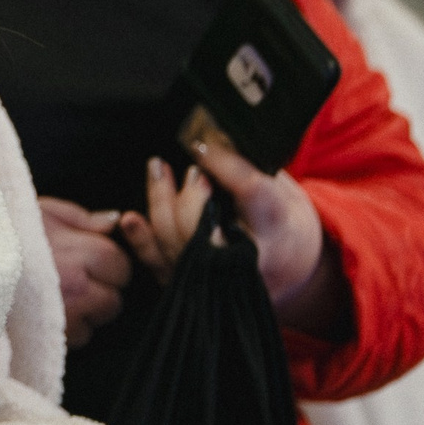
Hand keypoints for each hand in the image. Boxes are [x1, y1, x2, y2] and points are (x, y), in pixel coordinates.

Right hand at [40, 198, 131, 347]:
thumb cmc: (6, 229)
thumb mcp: (44, 211)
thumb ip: (83, 219)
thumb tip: (115, 222)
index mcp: (82, 255)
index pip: (121, 267)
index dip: (109, 264)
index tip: (90, 260)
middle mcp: (77, 288)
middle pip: (113, 301)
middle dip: (101, 292)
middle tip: (75, 280)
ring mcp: (63, 316)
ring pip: (95, 324)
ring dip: (84, 314)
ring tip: (58, 296)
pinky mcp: (47, 336)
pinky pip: (73, 339)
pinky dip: (66, 329)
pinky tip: (46, 311)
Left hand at [126, 142, 344, 334]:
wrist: (293, 269)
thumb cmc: (285, 223)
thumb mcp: (283, 190)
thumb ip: (250, 168)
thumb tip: (213, 137)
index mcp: (276, 228)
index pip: (248, 191)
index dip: (222, 164)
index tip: (202, 144)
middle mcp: (245, 261)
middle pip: (202, 227)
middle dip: (187, 194)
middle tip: (187, 169)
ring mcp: (217, 280)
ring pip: (175, 244)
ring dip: (159, 204)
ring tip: (157, 171)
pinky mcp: (193, 288)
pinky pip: (159, 265)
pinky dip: (141, 240)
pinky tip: (130, 218)